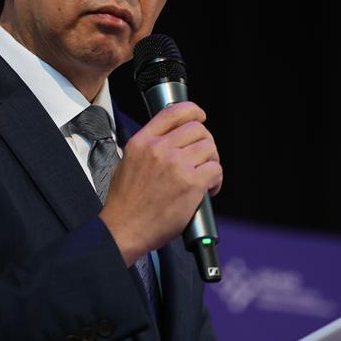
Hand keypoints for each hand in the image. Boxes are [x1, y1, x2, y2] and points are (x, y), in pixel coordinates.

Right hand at [99, 101, 222, 265]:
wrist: (124, 229)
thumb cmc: (125, 203)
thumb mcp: (126, 162)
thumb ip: (147, 148)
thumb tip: (167, 141)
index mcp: (142, 142)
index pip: (174, 112)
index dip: (193, 111)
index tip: (200, 117)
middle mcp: (160, 149)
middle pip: (197, 129)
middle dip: (205, 142)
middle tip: (202, 157)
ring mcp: (177, 165)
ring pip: (210, 148)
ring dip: (212, 161)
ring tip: (205, 175)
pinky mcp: (191, 183)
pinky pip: (216, 170)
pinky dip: (216, 180)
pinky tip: (208, 189)